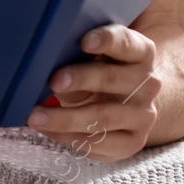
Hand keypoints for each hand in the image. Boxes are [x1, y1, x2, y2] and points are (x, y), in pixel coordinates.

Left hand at [28, 24, 161, 161]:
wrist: (124, 105)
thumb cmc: (98, 72)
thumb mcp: (91, 58)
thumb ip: (76, 55)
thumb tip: (42, 62)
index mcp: (140, 53)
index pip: (126, 42)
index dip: (107, 40)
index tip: (84, 41)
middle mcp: (148, 84)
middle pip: (112, 79)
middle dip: (81, 79)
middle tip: (53, 81)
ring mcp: (143, 115)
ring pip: (102, 117)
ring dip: (65, 118)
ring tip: (35, 116)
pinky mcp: (133, 142)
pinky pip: (97, 143)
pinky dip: (66, 136)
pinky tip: (46, 130)